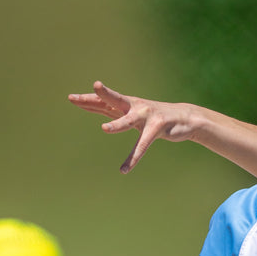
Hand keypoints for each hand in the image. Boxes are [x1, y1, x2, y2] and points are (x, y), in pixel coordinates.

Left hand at [68, 81, 197, 172]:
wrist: (185, 119)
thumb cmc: (155, 117)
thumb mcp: (134, 114)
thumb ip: (116, 113)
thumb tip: (99, 110)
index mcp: (127, 104)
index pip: (104, 101)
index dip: (88, 99)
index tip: (71, 98)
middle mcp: (135, 106)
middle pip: (115, 100)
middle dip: (104, 94)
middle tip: (95, 86)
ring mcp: (147, 115)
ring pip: (129, 121)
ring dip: (118, 124)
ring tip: (104, 128)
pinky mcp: (158, 127)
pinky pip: (143, 145)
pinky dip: (134, 158)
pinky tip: (125, 169)